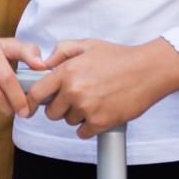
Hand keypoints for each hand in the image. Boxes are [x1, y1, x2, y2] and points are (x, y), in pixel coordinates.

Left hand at [25, 38, 178, 139]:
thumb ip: (62, 51)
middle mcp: (74, 91)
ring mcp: (87, 108)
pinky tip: (98, 113)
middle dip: (59, 107)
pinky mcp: (101, 122)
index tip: (31, 106)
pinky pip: (83, 132)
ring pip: (69, 121)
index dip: (31, 100)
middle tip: (74, 99)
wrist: (147, 71)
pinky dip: (88, 126)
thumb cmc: (119, 57)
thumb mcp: (87, 45)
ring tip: (93, 101)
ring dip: (77, 115)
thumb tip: (45, 63)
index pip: (37, 93)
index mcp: (67, 72)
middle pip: (51, 112)